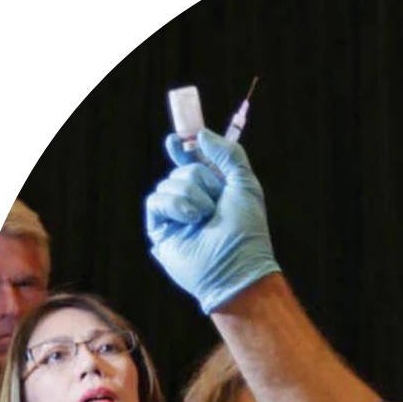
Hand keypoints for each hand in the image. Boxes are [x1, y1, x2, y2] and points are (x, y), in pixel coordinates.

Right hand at [144, 129, 281, 313]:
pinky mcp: (161, 229)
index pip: (193, 162)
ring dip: (192, 196)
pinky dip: (175, 206)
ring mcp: (177, 216)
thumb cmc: (246, 231)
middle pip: (183, 169)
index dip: (185, 149)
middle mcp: (195, 202)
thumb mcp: (245, 185)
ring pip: (169, 183)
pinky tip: (191, 220)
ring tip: (205, 218)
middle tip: (215, 203)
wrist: (235, 267)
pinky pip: (156, 200)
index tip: (179, 140)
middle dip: (201, 180)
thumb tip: (200, 134)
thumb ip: (229, 155)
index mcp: (216, 192)